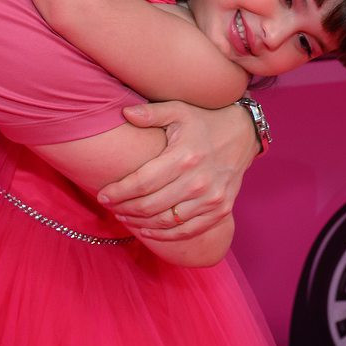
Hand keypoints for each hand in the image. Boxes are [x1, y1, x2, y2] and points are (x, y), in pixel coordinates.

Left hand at [96, 101, 259, 239]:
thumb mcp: (179, 110)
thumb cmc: (205, 121)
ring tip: (123, 217)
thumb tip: (125, 113)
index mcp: (185, 156)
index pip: (142, 182)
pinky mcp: (220, 210)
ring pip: (167, 221)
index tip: (103, 196)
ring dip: (140, 223)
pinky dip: (164, 235)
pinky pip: (187, 231)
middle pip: (151, 205)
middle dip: (124, 209)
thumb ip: (152, 112)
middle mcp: (199, 181)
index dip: (119, 192)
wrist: (243, 133)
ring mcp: (211, 198)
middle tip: (110, 207)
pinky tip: (147, 229)